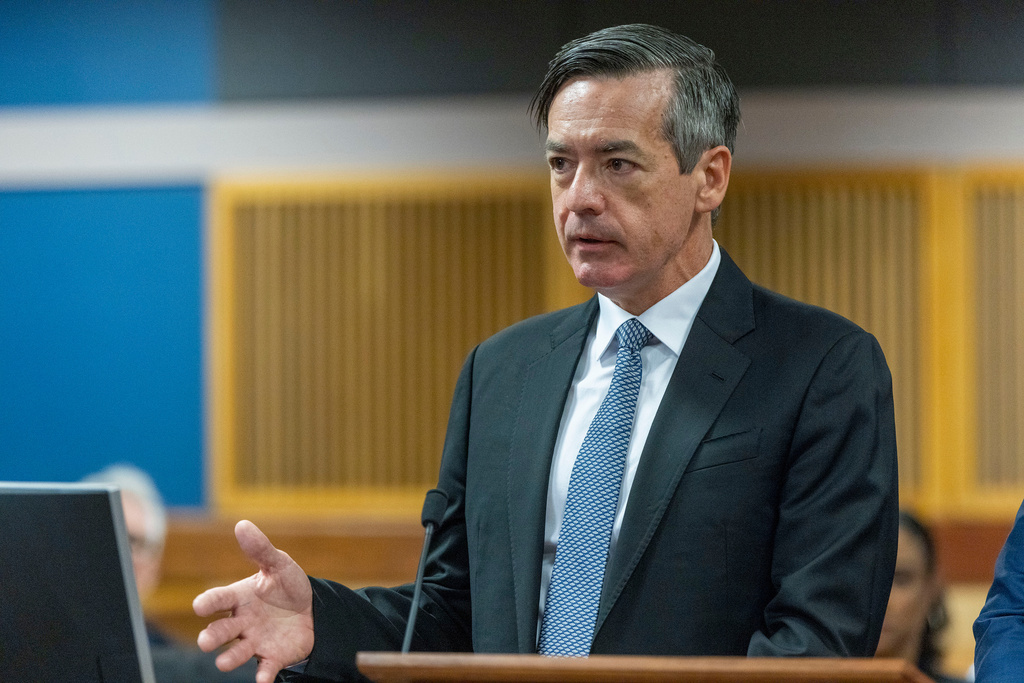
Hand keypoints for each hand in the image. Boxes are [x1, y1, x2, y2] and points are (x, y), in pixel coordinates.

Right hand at [193, 520, 314, 682]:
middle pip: (221, 630)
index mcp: (239, 597)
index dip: (208, 602)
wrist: (314, 609)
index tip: (199, 606)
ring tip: (223, 663)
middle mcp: (241, 622)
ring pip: (236, 652)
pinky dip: (262, 675)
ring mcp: (255, 641)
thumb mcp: (279, 564)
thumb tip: (242, 524)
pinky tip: (262, 680)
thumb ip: (260, 549)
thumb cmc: (288, 586)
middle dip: (211, 637)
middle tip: (206, 641)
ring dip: (229, 658)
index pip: (219, 599)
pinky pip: (265, 668)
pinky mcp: (272, 656)